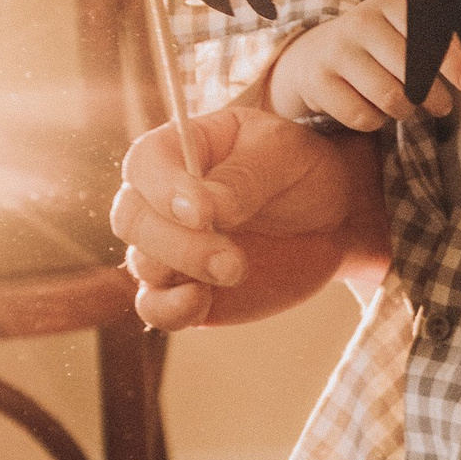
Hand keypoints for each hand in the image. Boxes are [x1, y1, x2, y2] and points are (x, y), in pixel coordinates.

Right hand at [113, 101, 381, 330]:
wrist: (328, 220)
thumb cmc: (300, 170)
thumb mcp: (285, 154)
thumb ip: (244, 177)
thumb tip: (206, 207)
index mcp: (179, 149)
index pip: (145, 164)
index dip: (164, 189)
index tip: (203, 213)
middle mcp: (161, 198)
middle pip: (132, 219)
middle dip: (176, 242)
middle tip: (230, 257)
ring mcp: (169, 247)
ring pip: (142, 264)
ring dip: (184, 271)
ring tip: (236, 270)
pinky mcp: (184, 288)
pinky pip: (154, 306)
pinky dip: (169, 310)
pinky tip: (200, 302)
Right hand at [267, 0, 460, 129]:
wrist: (310, 56)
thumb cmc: (375, 48)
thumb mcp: (404, 34)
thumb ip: (442, 46)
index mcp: (390, 4)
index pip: (428, 33)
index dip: (452, 62)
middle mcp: (362, 22)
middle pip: (412, 73)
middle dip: (434, 96)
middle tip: (441, 106)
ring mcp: (337, 50)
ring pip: (391, 98)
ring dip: (404, 110)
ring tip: (402, 105)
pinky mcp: (318, 81)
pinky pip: (363, 117)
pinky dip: (373, 121)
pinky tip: (370, 108)